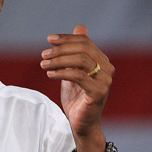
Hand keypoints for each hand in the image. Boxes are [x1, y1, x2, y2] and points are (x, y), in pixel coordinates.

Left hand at [40, 24, 113, 148]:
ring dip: (58, 60)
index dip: (66, 39)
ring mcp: (105, 80)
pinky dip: (61, 73)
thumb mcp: (73, 70)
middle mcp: (107, 68)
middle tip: (44, 54)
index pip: (85, 42)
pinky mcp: (98, 92)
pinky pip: (78, 76)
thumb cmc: (77, 98)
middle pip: (83, 49)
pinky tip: (50, 74)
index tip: (49, 39)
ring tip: (43, 64)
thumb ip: (75, 52)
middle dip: (60, 49)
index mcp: (103, 61)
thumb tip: (80, 27)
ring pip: (80, 60)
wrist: (82, 124)